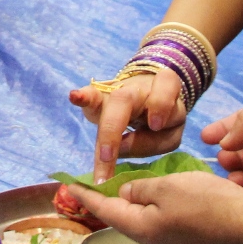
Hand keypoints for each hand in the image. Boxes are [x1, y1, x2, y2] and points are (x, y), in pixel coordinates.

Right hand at [69, 73, 185, 180]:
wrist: (151, 98)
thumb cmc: (164, 120)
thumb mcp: (168, 134)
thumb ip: (150, 142)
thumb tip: (119, 148)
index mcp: (164, 92)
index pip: (165, 86)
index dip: (160, 103)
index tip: (156, 125)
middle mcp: (136, 88)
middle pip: (124, 99)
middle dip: (113, 128)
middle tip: (106, 157)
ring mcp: (116, 91)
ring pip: (103, 96)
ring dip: (90, 102)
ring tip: (77, 100)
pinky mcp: (99, 96)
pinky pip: (91, 95)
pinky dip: (82, 97)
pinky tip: (74, 97)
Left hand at [72, 171, 242, 243]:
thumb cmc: (207, 204)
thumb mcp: (167, 187)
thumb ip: (141, 187)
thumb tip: (127, 192)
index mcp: (143, 229)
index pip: (105, 209)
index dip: (86, 195)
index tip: (68, 184)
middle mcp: (155, 242)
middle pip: (125, 217)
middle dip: (110, 199)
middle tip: (97, 181)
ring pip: (147, 219)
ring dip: (137, 201)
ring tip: (129, 182)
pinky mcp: (194, 241)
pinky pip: (167, 221)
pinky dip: (158, 205)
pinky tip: (163, 193)